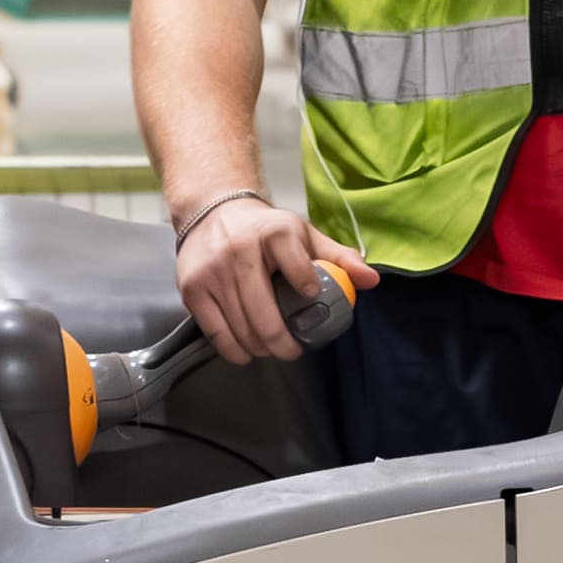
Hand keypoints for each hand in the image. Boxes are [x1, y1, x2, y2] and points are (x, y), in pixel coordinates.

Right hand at [170, 188, 340, 367]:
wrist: (211, 212)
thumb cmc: (263, 230)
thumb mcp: (303, 236)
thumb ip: (338, 258)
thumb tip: (370, 281)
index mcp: (273, 233)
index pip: (298, 269)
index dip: (308, 291)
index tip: (311, 300)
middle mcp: (239, 250)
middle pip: (265, 314)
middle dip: (283, 344)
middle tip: (292, 351)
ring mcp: (212, 271)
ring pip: (241, 328)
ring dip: (260, 348)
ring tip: (271, 348)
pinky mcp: (192, 288)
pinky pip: (216, 333)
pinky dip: (235, 349)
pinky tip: (247, 349)